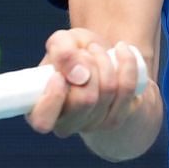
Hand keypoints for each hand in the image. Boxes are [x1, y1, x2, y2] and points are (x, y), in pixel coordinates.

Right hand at [25, 27, 146, 140]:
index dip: (53, 98)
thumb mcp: (61, 42)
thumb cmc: (73, 53)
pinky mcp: (116, 118)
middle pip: (85, 100)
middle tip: (85, 52)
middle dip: (89, 65)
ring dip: (105, 61)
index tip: (59, 75)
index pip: (42, 121)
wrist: (100, 60)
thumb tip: (79, 75)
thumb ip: (62, 51)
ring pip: (108, 92)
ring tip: (97, 50)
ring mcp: (92, 125)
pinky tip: (122, 50)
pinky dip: (127, 63)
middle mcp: (65, 124)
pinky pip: (128, 89)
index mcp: (40, 110)